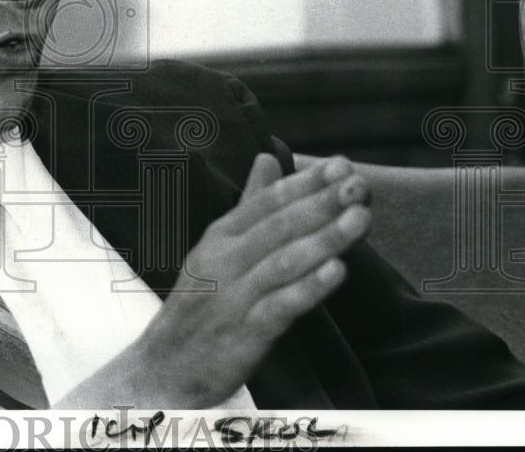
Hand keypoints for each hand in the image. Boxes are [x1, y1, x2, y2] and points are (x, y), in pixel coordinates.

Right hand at [55, 153, 370, 407]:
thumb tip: (268, 158)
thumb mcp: (218, 246)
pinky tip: (338, 271)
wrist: (163, 367)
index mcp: (221, 236)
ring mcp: (232, 297)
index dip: (304, 184)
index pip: (266, 202)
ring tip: (361, 218)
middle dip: (321, 203)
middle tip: (358, 185)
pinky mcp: (242, 335)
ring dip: (324, 239)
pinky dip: (308, 289)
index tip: (341, 165)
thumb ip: (250, 204)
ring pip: (282, 262)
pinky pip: (278, 307)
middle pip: (278, 226)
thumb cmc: (200, 302)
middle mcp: (224, 260)